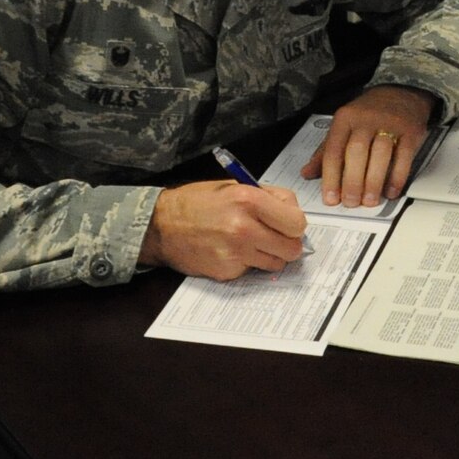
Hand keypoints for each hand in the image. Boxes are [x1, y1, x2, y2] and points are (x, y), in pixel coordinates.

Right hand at [139, 180, 306, 278]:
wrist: (162, 225)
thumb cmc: (197, 203)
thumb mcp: (234, 187)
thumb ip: (268, 198)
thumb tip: (293, 213)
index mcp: (249, 201)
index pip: (297, 222)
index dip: (294, 224)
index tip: (287, 224)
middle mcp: (243, 228)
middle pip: (292, 248)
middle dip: (287, 243)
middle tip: (275, 237)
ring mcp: (235, 253)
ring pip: (276, 263)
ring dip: (269, 255)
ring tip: (250, 242)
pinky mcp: (227, 271)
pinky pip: (252, 270)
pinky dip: (247, 262)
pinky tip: (231, 250)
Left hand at [302, 84, 436, 206]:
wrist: (401, 92)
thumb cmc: (368, 113)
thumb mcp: (343, 126)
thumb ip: (326, 150)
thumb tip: (308, 173)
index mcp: (345, 119)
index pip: (334, 150)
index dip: (331, 177)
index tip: (331, 198)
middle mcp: (366, 120)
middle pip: (357, 152)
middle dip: (352, 181)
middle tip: (351, 202)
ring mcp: (390, 124)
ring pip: (380, 154)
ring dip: (374, 181)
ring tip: (369, 201)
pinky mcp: (410, 131)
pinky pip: (404, 156)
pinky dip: (397, 176)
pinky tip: (391, 191)